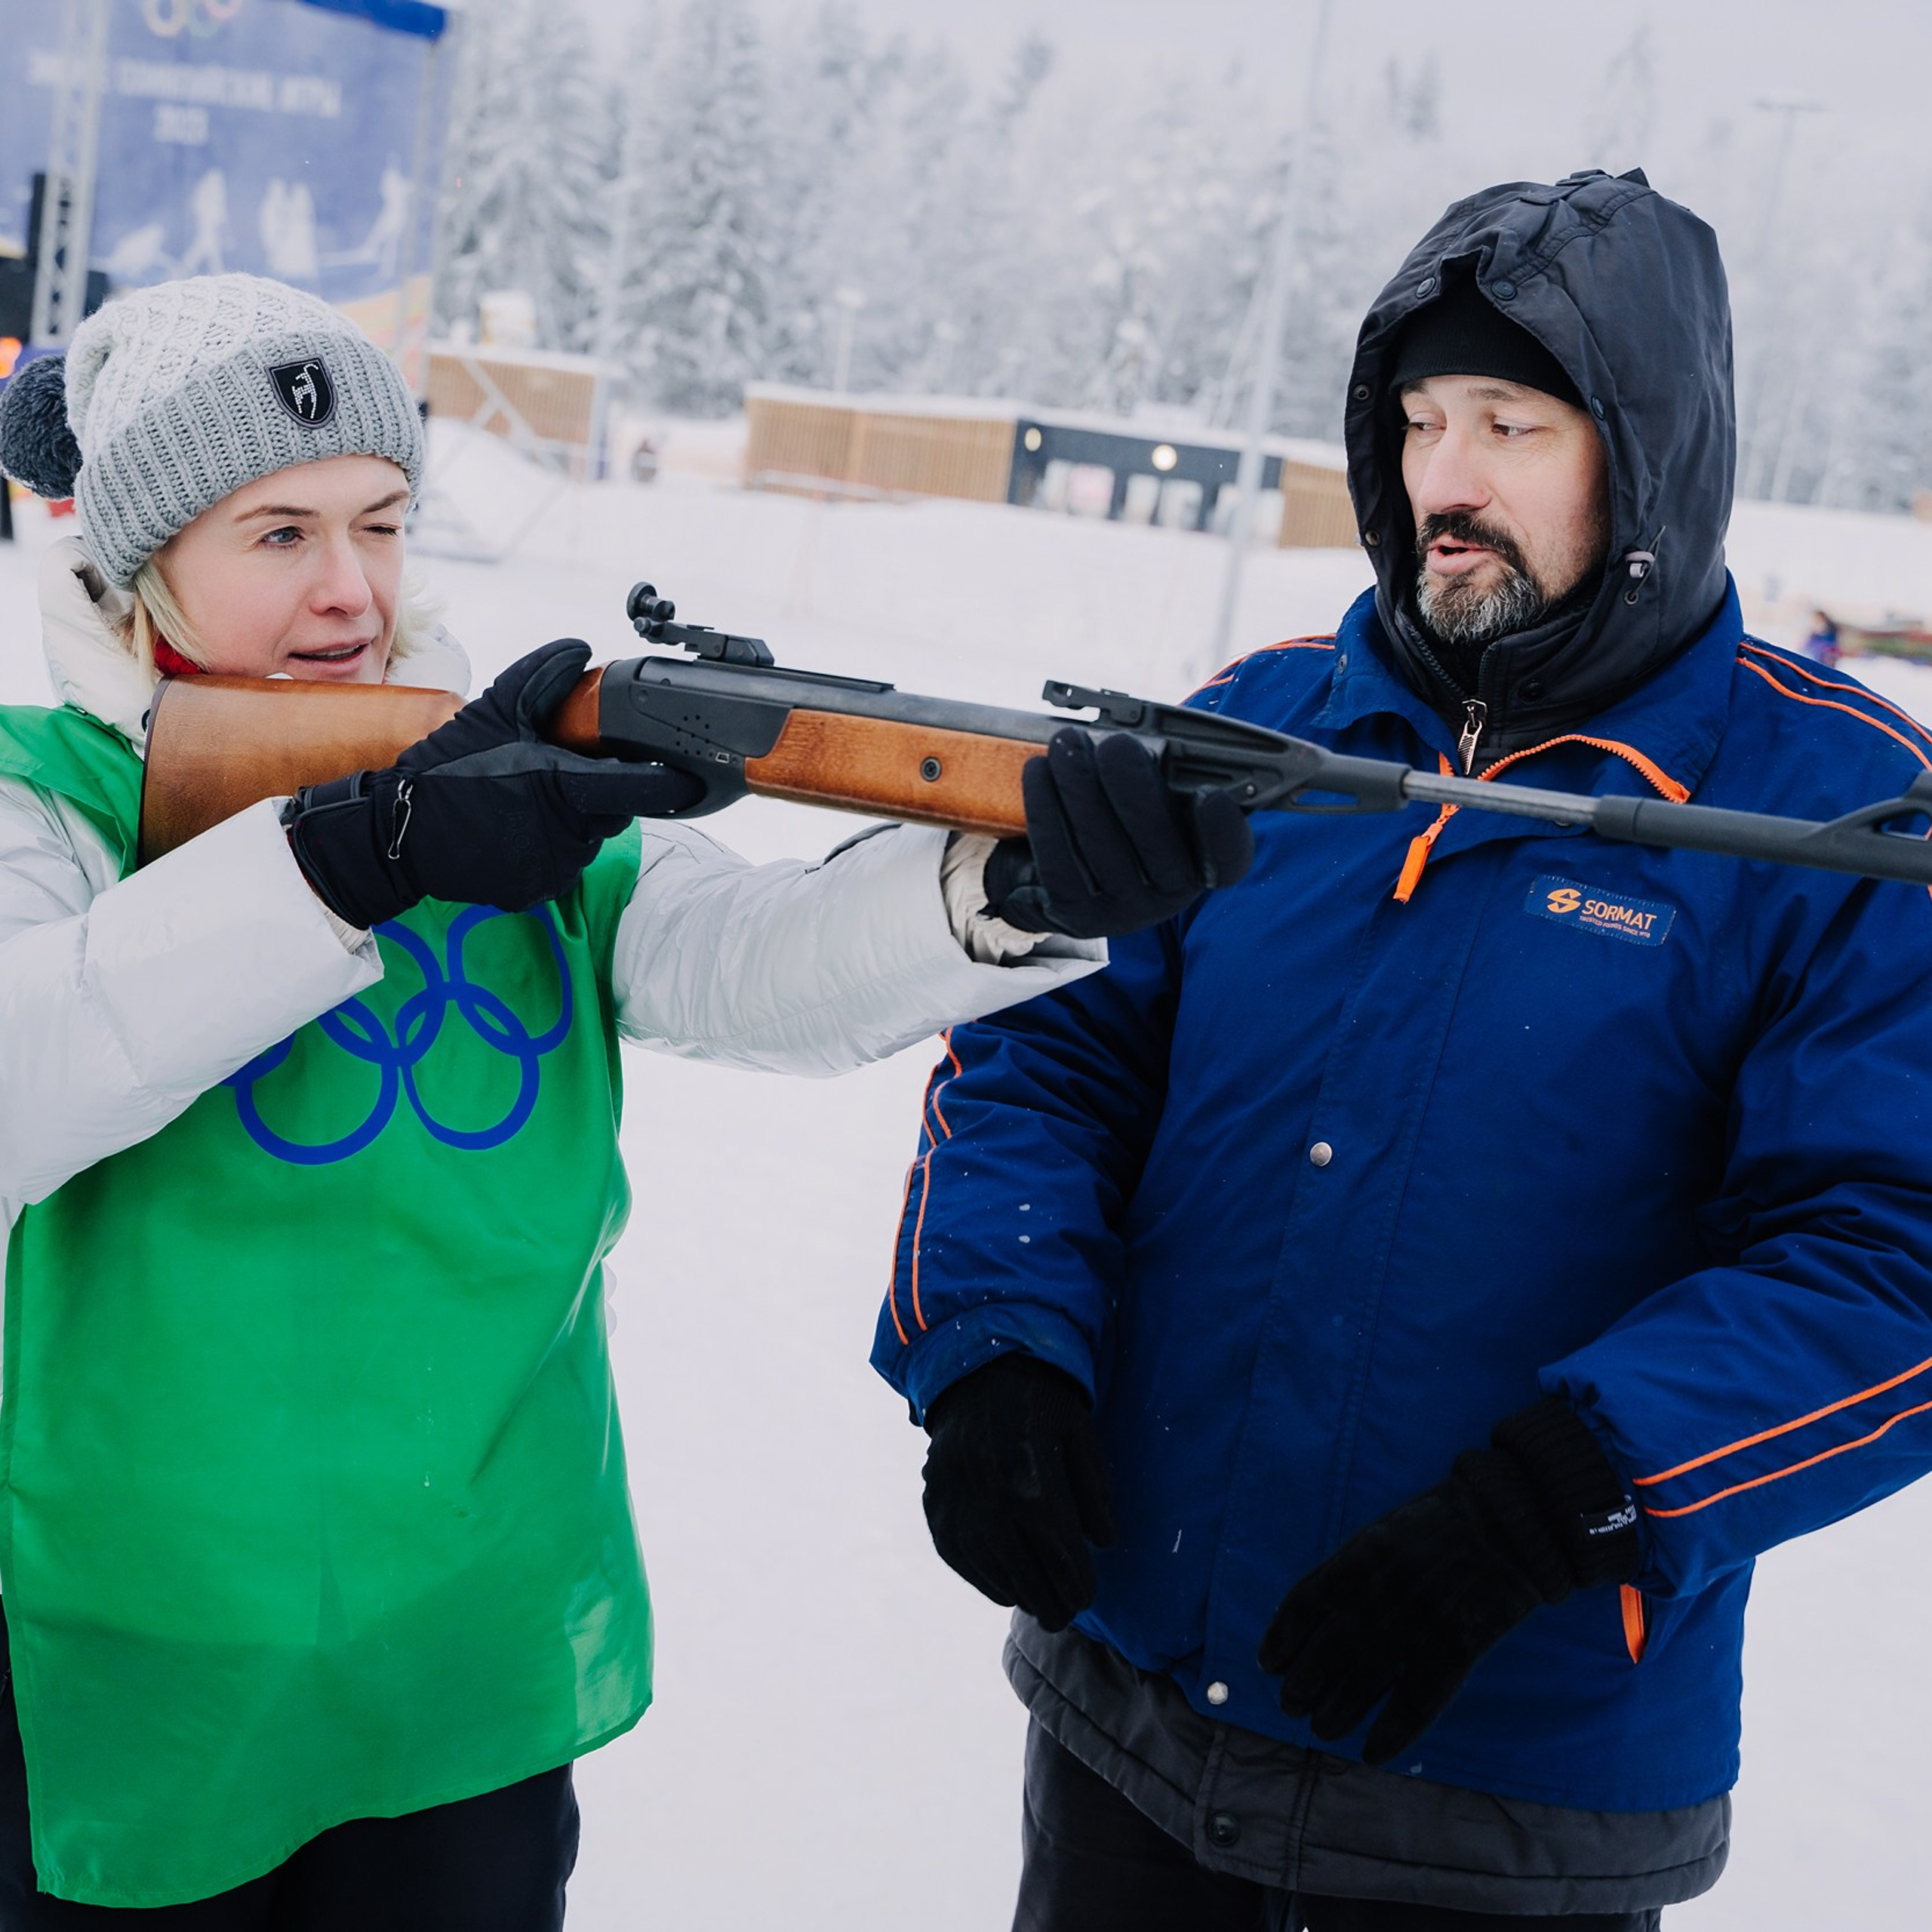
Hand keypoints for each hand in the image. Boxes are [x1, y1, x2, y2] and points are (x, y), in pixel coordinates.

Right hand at [286, 640, 702, 927]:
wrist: (400, 833)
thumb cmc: (449, 769)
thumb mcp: (494, 712)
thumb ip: (542, 678)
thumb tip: (582, 650)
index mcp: (562, 788)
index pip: (637, 788)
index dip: (667, 782)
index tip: (690, 776)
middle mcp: (566, 835)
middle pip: (613, 811)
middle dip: (601, 791)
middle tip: (564, 773)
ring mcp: (552, 868)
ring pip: (589, 839)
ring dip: (574, 820)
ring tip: (528, 800)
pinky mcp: (537, 891)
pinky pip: (562, 865)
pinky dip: (551, 847)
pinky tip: (517, 829)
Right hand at [921, 1354, 1117, 1631]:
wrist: (977, 1374)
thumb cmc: (1041, 1405)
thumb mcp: (1081, 1438)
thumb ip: (1094, 1493)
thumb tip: (1104, 1544)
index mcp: (1034, 1483)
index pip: (1062, 1558)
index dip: (1078, 1586)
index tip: (1088, 1596)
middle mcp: (992, 1502)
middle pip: (1027, 1577)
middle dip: (1052, 1603)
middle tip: (1066, 1613)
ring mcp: (959, 1507)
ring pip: (993, 1574)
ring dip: (1020, 1595)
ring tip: (1040, 1604)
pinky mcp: (937, 1508)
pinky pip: (961, 1559)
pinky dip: (986, 1579)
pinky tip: (1005, 1586)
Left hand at [982, 727, 1252, 938]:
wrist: (1081, 879)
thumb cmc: (1129, 821)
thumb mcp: (1160, 801)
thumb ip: (1169, 775)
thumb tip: (1150, 741)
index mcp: (1204, 865)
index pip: (1227, 859)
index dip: (1222, 831)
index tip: (1208, 794)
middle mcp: (1169, 896)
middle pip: (1156, 843)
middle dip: (1131, 783)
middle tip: (1113, 744)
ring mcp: (1122, 910)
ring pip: (1099, 843)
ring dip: (1078, 783)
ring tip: (1065, 743)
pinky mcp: (1074, 912)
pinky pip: (1057, 858)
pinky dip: (1045, 809)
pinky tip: (1039, 772)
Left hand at [1256, 1399, 1637, 1764]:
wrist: (1504, 1523)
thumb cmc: (1437, 1522)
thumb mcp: (1379, 1532)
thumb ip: (1349, 1570)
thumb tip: (1318, 1612)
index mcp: (1355, 1560)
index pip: (1300, 1608)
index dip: (1280, 1641)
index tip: (1267, 1664)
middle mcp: (1376, 1597)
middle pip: (1323, 1654)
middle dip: (1300, 1686)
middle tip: (1291, 1705)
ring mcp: (1414, 1627)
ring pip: (1360, 1686)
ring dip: (1334, 1714)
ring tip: (1321, 1729)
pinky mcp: (1452, 1651)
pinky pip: (1414, 1704)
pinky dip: (1391, 1734)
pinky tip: (1372, 1752)